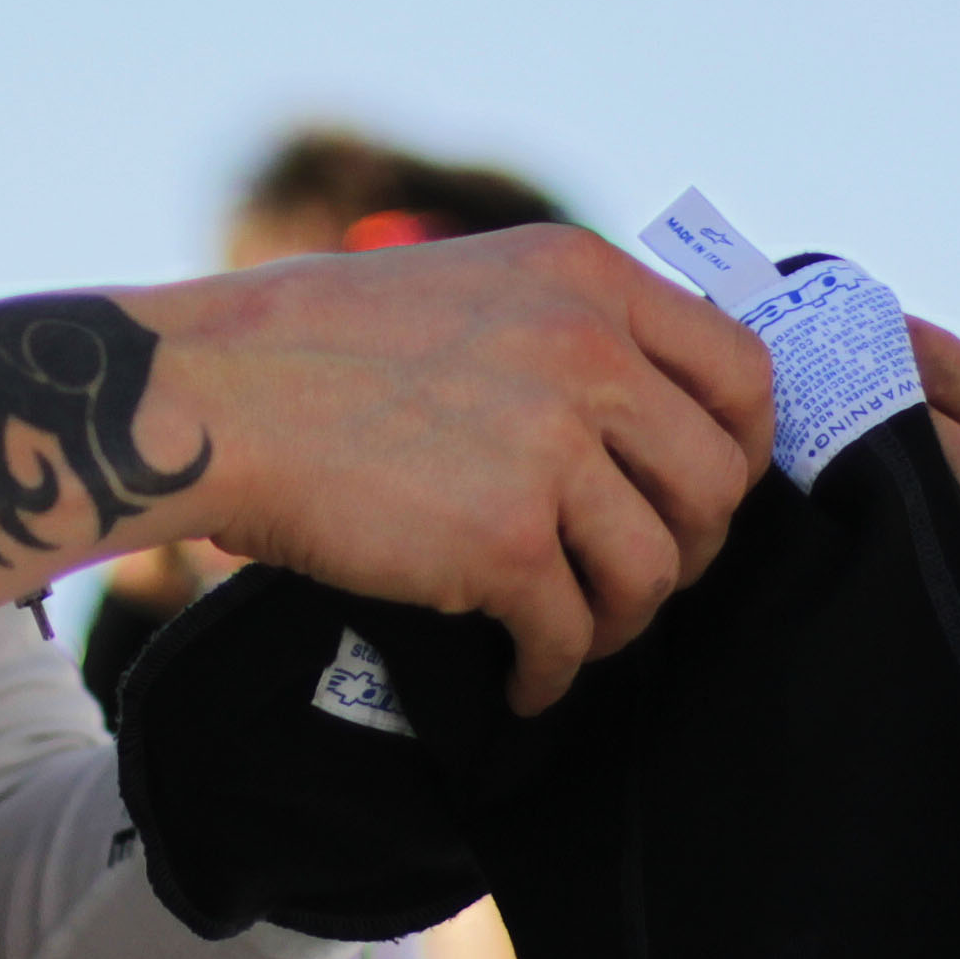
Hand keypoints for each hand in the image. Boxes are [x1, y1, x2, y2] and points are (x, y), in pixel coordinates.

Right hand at [130, 227, 774, 710]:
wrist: (215, 394)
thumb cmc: (321, 343)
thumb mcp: (474, 283)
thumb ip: (568, 328)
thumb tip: (647, 411)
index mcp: (586, 279)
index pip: (742, 369)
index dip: (744, 448)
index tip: (709, 492)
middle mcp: (586, 351)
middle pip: (715, 481)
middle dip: (688, 548)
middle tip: (637, 578)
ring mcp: (549, 446)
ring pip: (654, 568)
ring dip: (622, 619)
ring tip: (574, 634)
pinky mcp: (502, 541)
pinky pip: (570, 633)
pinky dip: (552, 673)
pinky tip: (524, 679)